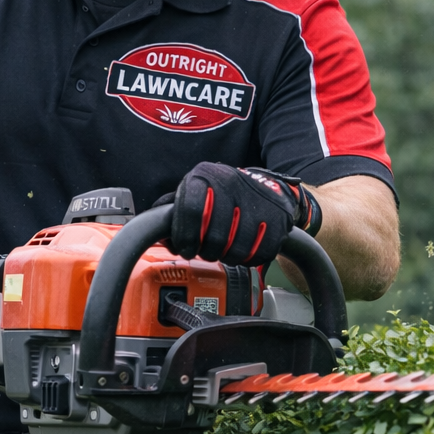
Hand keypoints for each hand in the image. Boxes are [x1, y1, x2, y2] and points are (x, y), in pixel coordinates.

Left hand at [161, 164, 320, 265]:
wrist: (265, 185)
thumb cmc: (221, 193)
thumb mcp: (194, 191)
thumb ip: (171, 211)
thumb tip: (156, 235)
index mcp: (205, 176)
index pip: (191, 211)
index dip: (185, 237)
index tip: (185, 249)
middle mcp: (231, 184)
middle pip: (215, 235)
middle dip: (206, 251)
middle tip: (205, 252)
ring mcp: (257, 201)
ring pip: (237, 248)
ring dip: (227, 257)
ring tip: (223, 251)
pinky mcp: (278, 219)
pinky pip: (258, 252)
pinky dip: (248, 258)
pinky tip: (242, 249)